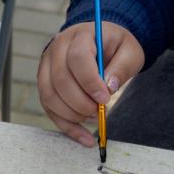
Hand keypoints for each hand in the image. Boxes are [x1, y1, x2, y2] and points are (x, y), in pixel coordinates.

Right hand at [37, 21, 143, 146]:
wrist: (99, 42)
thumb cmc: (115, 47)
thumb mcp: (129, 51)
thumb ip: (122, 67)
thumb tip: (108, 88)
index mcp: (79, 36)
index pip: (77, 58)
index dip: (89, 81)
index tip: (105, 98)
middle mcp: (55, 50)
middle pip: (60, 80)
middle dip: (80, 102)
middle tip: (99, 112)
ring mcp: (45, 67)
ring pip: (49, 96)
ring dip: (71, 114)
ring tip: (93, 118)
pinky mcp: (44, 84)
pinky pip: (49, 108)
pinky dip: (66, 125)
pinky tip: (84, 137)